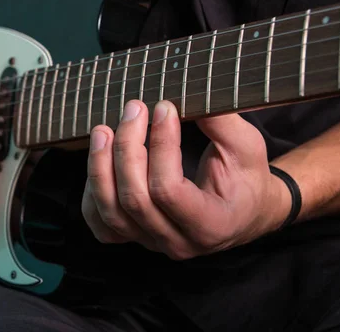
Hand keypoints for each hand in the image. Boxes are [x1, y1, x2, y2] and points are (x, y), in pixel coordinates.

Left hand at [81, 99, 290, 259]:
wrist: (244, 210)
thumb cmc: (246, 177)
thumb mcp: (246, 146)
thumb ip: (220, 123)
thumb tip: (182, 96)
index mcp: (211, 224)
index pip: (168, 190)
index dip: (160, 146)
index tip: (163, 108)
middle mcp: (178, 242)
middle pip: (135, 200)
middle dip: (127, 149)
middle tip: (134, 109)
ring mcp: (152, 243)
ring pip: (111, 214)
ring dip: (100, 168)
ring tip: (102, 131)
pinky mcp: (135, 238)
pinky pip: (100, 223)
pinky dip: (92, 192)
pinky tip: (99, 159)